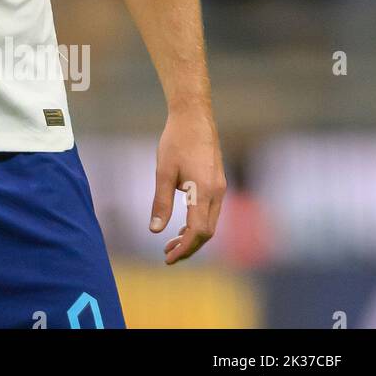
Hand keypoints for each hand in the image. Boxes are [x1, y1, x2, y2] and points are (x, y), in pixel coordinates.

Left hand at [150, 105, 226, 264]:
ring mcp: (220, 188)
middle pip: (207, 232)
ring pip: (211, 223)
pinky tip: (182, 225)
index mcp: (204, 191)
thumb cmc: (176, 141)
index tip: (168, 257)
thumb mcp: (163, 171)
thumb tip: (155, 230)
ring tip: (171, 243)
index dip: (184, 248)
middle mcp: (217, 193)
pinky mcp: (218, 183)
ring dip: (193, 236)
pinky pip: (211, 212)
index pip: (198, 231)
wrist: (194, 117)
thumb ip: (161, 202)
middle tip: (167, 254)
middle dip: (188, 247)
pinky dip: (198, 224)